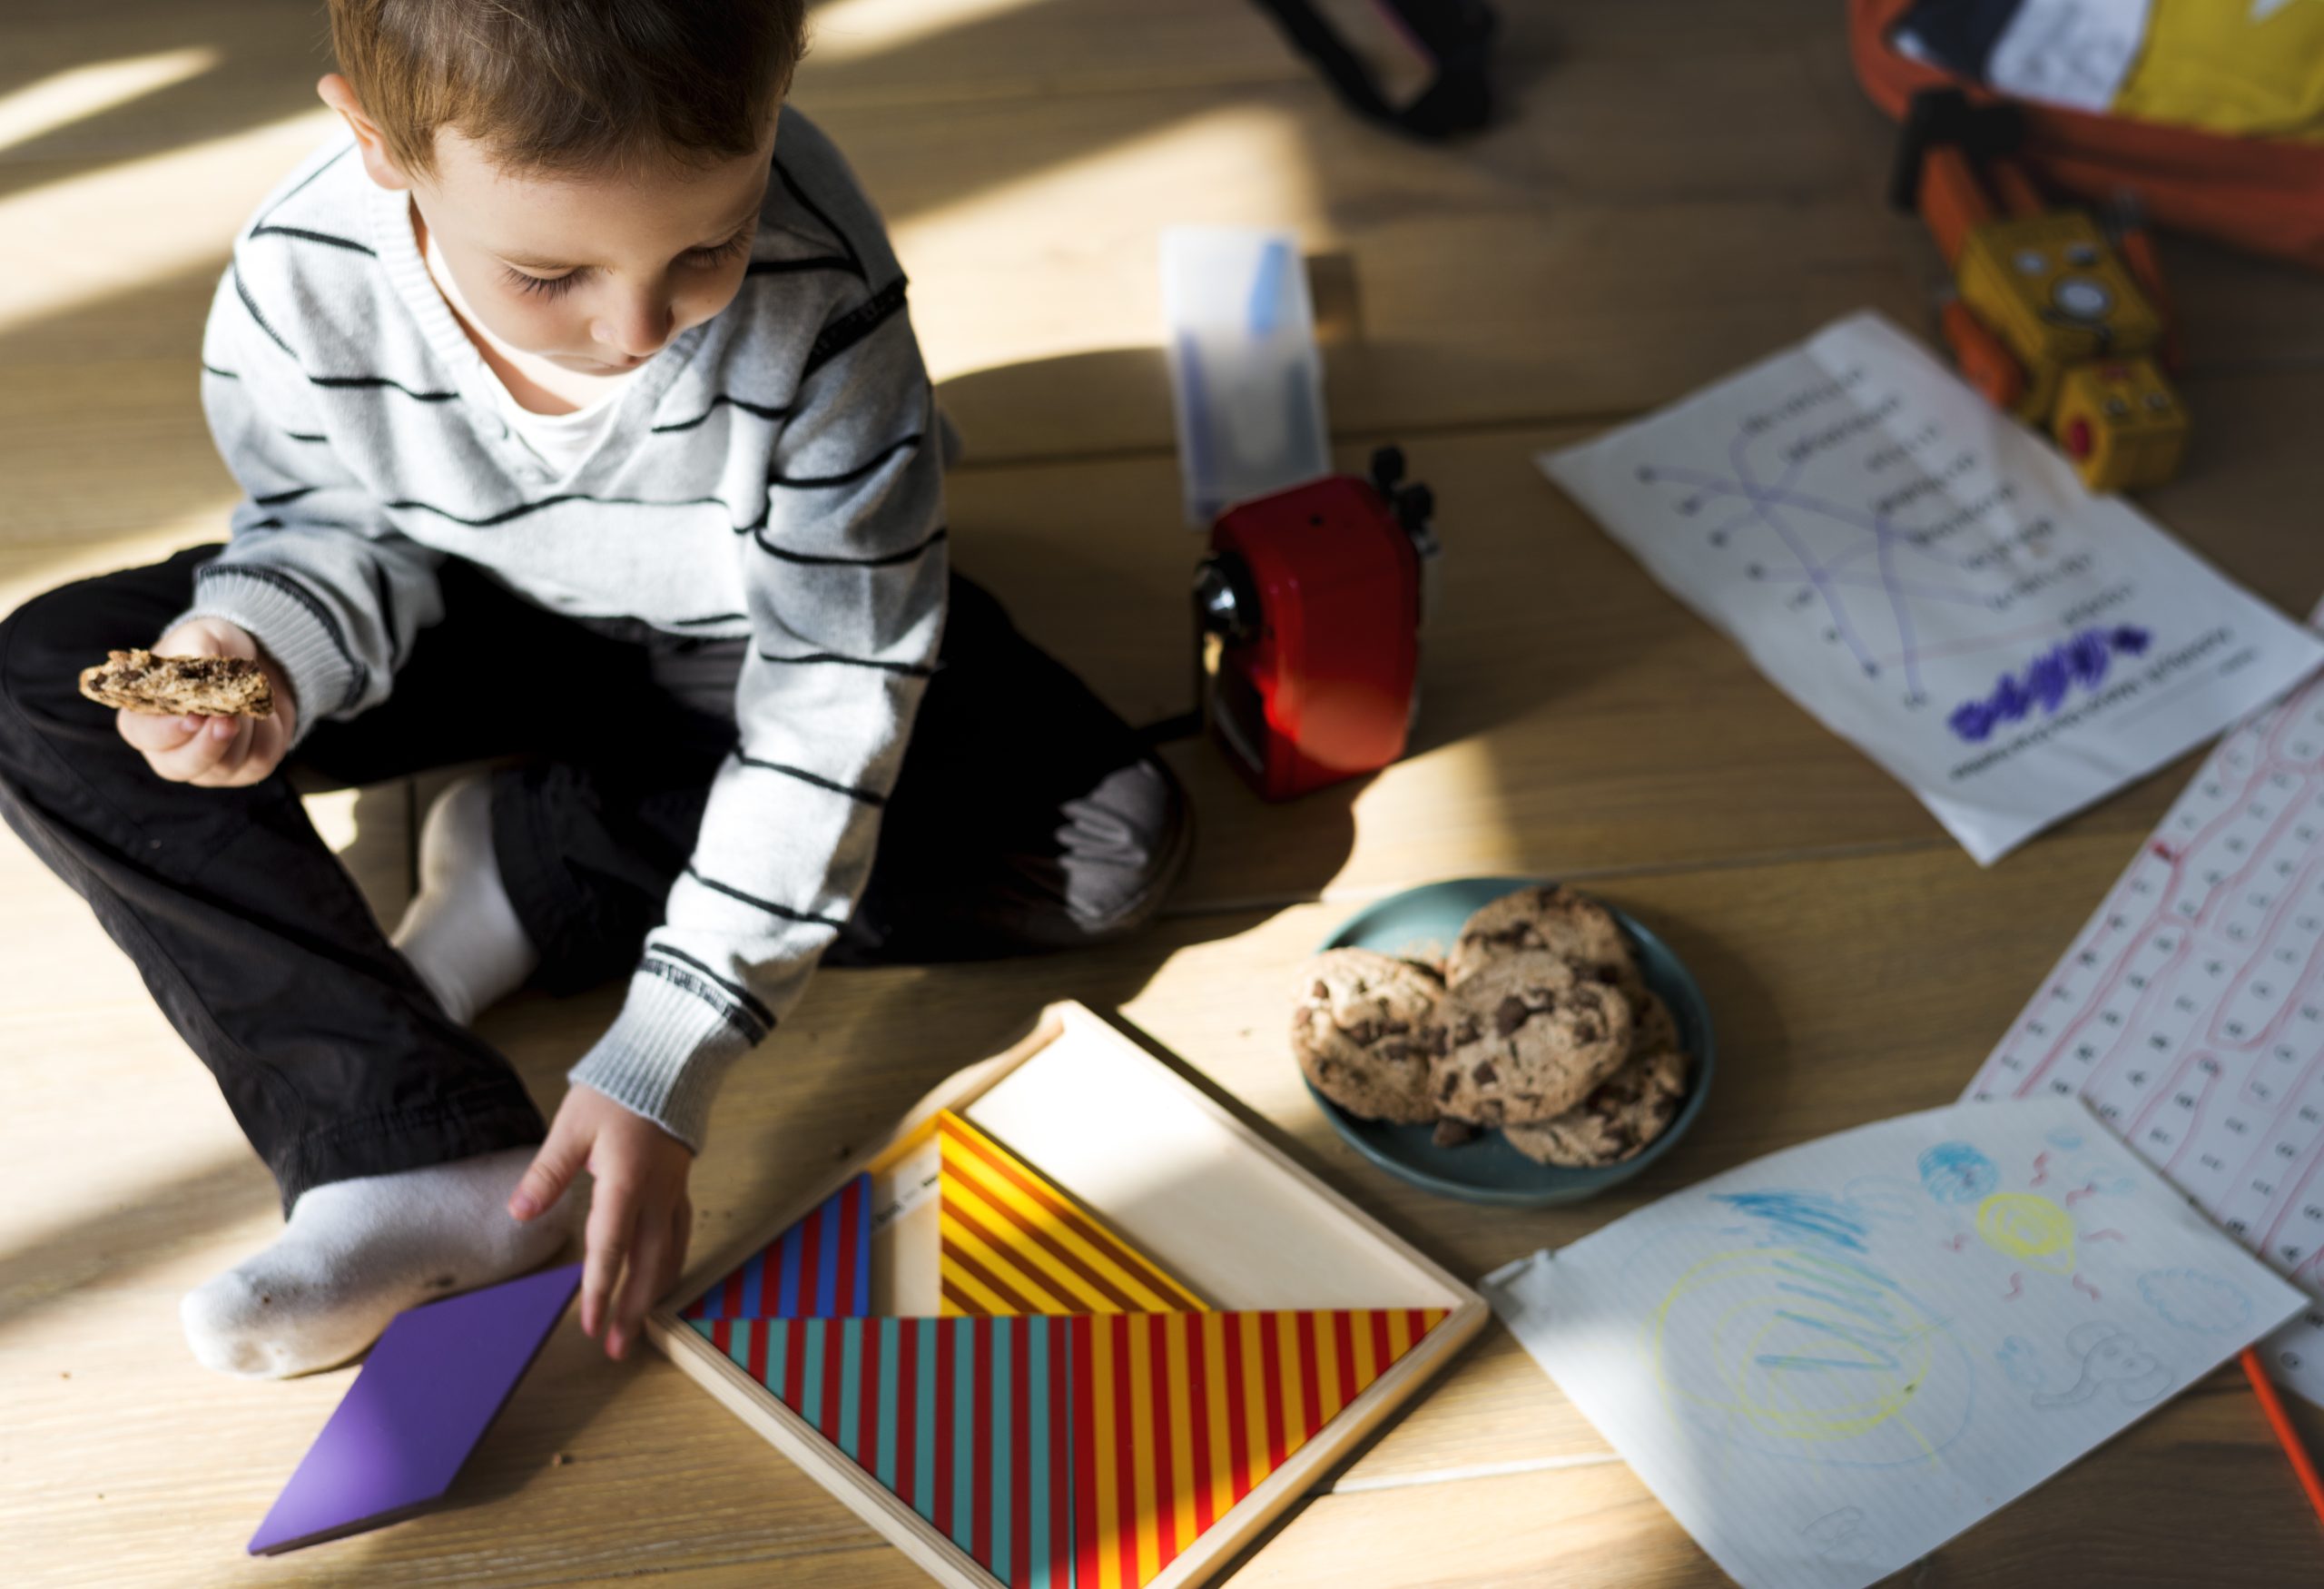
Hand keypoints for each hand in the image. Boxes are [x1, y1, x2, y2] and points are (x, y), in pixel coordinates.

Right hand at [115, 617, 297, 786]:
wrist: (257, 665)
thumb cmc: (214, 651)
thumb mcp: (203, 637)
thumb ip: (196, 648)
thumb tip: (202, 660)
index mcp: (145, 715)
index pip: (142, 734)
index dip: (167, 730)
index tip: (193, 715)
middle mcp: (169, 749)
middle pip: (178, 766)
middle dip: (207, 745)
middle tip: (228, 719)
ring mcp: (206, 765)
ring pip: (223, 766)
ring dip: (243, 731)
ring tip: (248, 700)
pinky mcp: (243, 770)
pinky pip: (258, 761)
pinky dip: (267, 734)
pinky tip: (264, 714)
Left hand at [511, 1083, 695, 1360]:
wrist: (668, 1062)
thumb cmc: (617, 1091)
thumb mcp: (572, 1126)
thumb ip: (548, 1173)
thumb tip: (519, 1212)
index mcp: (625, 1181)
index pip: (610, 1247)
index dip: (599, 1290)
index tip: (588, 1325)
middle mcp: (655, 1194)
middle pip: (647, 1263)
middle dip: (632, 1309)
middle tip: (615, 1347)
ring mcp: (673, 1191)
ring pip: (669, 1254)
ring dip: (654, 1294)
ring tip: (638, 1327)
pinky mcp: (679, 1185)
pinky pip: (680, 1235)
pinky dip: (671, 1264)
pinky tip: (663, 1278)